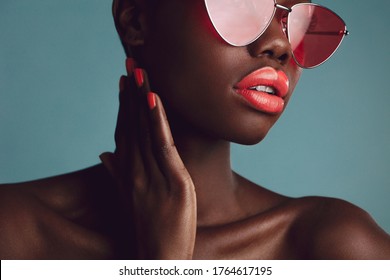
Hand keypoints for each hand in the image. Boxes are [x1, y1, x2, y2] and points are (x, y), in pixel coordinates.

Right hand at [112, 58, 196, 258]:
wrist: (159, 258)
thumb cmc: (149, 228)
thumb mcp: (132, 198)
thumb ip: (117, 174)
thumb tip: (104, 153)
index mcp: (128, 173)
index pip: (124, 131)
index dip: (124, 105)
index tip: (124, 82)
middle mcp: (136, 170)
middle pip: (132, 125)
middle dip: (131, 93)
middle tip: (131, 63)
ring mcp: (153, 176)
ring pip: (145, 130)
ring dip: (142, 98)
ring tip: (140, 72)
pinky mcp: (173, 182)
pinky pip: (163, 146)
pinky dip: (158, 121)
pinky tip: (154, 100)